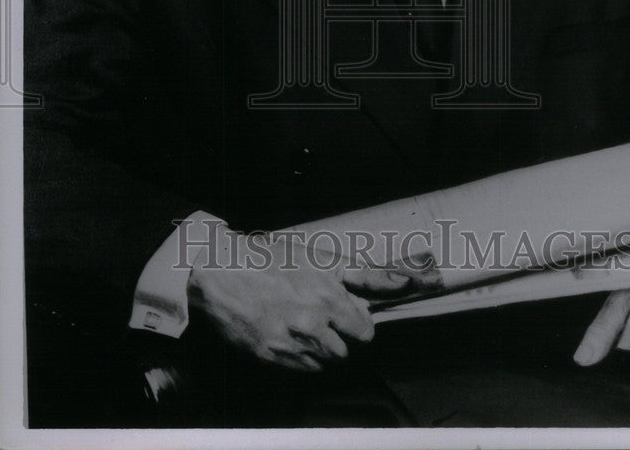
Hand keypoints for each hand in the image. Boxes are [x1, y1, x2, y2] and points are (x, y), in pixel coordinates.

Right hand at [187, 232, 414, 371]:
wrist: (222, 272)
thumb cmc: (273, 259)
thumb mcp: (322, 258)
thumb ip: (367, 274)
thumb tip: (406, 281)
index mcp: (328, 298)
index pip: (365, 332)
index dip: (357, 323)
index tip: (346, 315)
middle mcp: (312, 325)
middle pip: (345, 352)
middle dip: (339, 337)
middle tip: (321, 319)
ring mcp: (289, 344)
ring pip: (324, 363)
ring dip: (320, 349)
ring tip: (303, 326)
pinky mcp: (270, 358)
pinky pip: (301, 370)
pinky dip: (300, 358)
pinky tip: (289, 336)